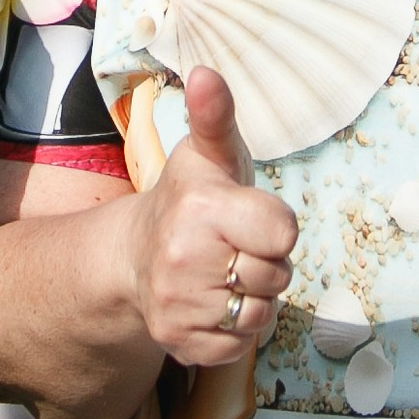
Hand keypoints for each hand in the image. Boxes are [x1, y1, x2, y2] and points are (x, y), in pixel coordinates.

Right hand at [122, 69, 297, 368]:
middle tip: (234, 246)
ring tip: (224, 273)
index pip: (284, 233)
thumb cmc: (191, 197)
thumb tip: (204, 72)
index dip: (274, 226)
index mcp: (202, 207)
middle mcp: (185, 258)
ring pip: (260, 314)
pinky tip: (213, 301)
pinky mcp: (179, 343)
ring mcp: (179, 304)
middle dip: (266, 263)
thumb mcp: (211, 152)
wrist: (135, 253)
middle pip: (277, 276)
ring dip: (253, 297)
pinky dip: (234, 329)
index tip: (248, 215)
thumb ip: (217, 115)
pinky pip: (239, 346)